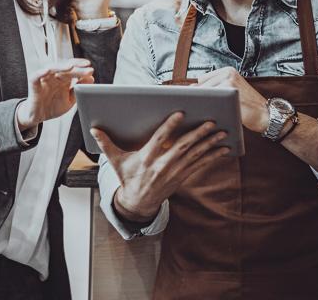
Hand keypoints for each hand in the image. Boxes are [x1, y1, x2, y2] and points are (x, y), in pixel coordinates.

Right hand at [16, 58, 94, 129]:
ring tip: (71, 66)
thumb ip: (78, 89)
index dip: (81, 68)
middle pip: (65, 68)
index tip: (91, 69)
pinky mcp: (34, 84)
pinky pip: (36, 76)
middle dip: (76, 68)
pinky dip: (41, 72)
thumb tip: (91, 78)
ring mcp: (44, 79)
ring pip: (52, 69)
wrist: (38, 117)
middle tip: (87, 67)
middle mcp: (54, 77)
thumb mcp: (69, 100)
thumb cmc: (52, 107)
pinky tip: (47, 70)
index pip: (73, 70)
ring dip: (61, 67)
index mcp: (63, 79)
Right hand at [91, 112, 229, 221]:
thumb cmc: (127, 178)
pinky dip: (212, 157)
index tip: (181, 113)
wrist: (138, 203)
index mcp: (146, 158)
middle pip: (182, 147)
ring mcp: (174, 173)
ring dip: (209, 144)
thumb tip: (93, 129)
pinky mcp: (182, 177)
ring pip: (194, 156)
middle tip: (211, 121)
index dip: (170, 126)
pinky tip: (224, 149)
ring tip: (222, 132)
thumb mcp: (115, 161)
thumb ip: (106, 144)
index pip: (160, 139)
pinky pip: (200, 165)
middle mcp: (162, 166)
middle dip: (198, 134)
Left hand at [195, 67, 267, 132]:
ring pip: (205, 92)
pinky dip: (208, 107)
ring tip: (203, 111)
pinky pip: (211, 99)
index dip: (199, 92)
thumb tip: (190, 88)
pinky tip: (208, 114)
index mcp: (227, 71)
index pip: (202, 80)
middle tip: (197, 108)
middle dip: (198, 98)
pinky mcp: (230, 90)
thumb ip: (216, 88)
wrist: (265, 114)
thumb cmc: (246, 106)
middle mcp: (228, 72)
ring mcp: (229, 80)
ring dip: (202, 102)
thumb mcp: (232, 92)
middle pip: (201, 85)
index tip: (195, 102)